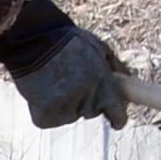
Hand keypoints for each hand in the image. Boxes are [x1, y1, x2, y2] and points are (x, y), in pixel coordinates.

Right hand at [9, 23, 125, 130]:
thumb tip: (128, 82)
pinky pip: (53, 118)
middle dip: (88, 101)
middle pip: (93, 112)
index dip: (117, 118)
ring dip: (67, 104)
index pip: (118, 114)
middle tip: (74, 81)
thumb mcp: (99, 47)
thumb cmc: (67, 41)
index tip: (115, 120)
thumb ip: (116, 68)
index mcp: (102, 83)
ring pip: (72, 115)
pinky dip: (48, 109)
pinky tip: (43, 90)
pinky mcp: (45, 117)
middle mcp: (86, 99)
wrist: (31, 40)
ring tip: (55, 81)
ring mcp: (65, 110)